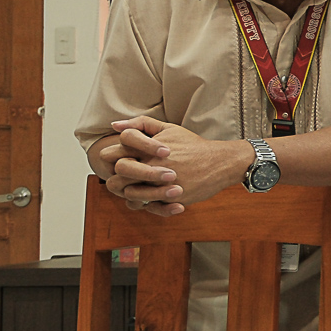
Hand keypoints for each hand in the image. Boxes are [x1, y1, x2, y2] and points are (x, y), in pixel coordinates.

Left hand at [103, 117, 252, 215]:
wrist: (220, 162)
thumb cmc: (193, 146)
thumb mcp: (168, 128)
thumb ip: (141, 124)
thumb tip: (114, 125)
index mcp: (145, 147)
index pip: (110, 153)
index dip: (113, 159)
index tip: (128, 161)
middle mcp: (150, 163)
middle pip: (117, 174)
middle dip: (120, 178)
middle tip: (132, 179)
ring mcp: (160, 182)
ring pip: (129, 193)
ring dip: (133, 192)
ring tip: (146, 189)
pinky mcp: (170, 197)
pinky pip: (149, 206)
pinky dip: (149, 205)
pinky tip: (157, 198)